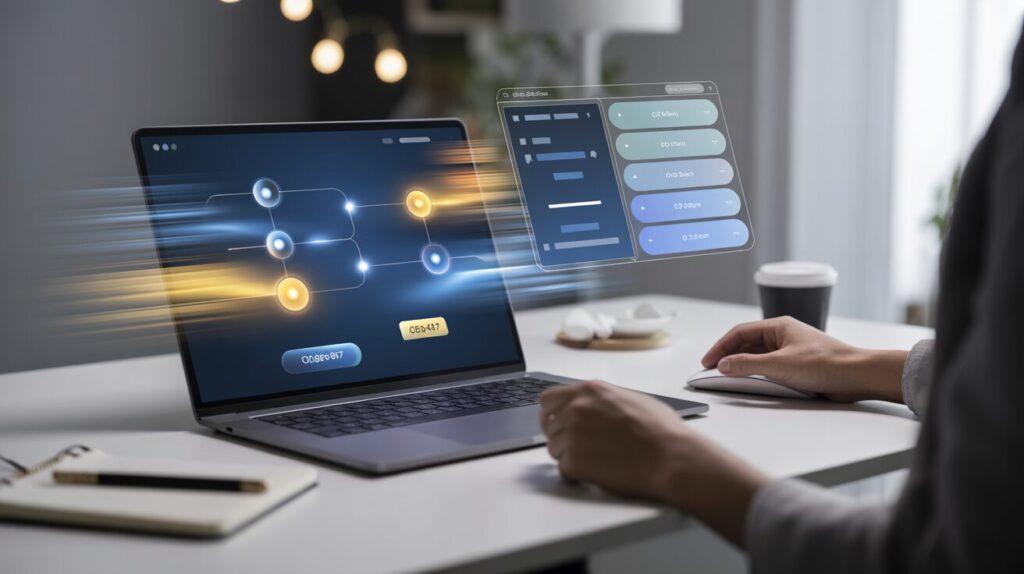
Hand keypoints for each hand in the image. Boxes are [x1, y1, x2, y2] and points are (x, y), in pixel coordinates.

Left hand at [539, 380, 765, 544]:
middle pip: (548, 425)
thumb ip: (602, 400)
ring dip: (568, 455)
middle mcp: (576, 410)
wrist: (671, 457)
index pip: (548, 399)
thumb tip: (593, 406)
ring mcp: (572, 436)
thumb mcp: (629, 398)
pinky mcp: (575, 462)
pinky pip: (563, 469)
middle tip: (578, 445)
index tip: (556, 421)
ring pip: (553, 448)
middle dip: (560, 435)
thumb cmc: (661, 430)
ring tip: (594, 459)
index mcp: (589, 391)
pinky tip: (593, 473)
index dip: (552, 412)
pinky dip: (575, 474)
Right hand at [701, 316, 906, 402]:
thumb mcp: (779, 365)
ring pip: (757, 355)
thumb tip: (723, 365)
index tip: (707, 362)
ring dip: (741, 365)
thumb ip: (747, 365)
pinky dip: (755, 373)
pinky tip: (749, 382)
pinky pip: (769, 366)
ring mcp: (790, 350)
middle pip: (747, 343)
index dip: (720, 347)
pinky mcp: (797, 366)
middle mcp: (783, 336)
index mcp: (778, 326)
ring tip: (726, 376)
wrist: (856, 376)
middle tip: (712, 370)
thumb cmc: (825, 363)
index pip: (740, 332)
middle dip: (728, 355)